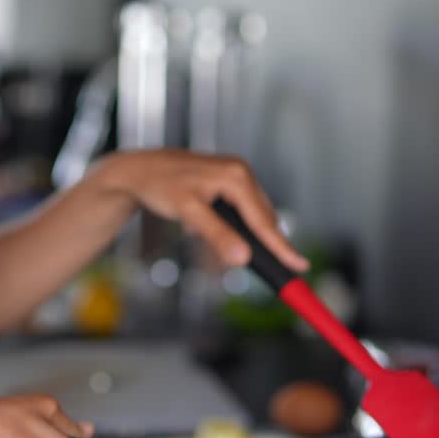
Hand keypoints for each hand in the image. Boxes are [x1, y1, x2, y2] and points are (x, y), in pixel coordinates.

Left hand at [97, 149, 307, 271]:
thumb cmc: (159, 185)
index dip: (282, 247)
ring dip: (237, 235)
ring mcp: (235, 177)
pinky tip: (204, 227)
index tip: (300, 266)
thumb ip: (217, 235)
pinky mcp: (227, 183)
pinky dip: (226, 227)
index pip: (264, 221)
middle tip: (258, 264)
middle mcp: (240, 173)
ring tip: (205, 233)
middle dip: (255, 243)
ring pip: (250, 218)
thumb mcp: (188, 211)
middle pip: (261, 220)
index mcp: (236, 176)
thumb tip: (243, 258)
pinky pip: (237, 213)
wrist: (138, 170)